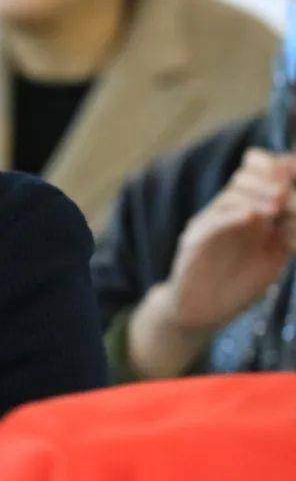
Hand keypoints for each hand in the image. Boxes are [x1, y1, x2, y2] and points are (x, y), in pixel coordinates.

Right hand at [168, 148, 295, 330]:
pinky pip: (214, 222)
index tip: (295, 168)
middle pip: (244, 179)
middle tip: (284, 190)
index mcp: (247, 212)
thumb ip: (286, 233)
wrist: (203, 312)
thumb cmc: (238, 286)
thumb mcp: (273, 256)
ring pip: (230, 196)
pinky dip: (233, 216)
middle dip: (268, 179)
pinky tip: (252, 217)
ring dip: (255, 195)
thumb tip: (294, 209)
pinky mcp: (194, 241)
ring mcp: (209, 224)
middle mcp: (227, 212)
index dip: (277, 168)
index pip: (259, 176)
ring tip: (276, 203)